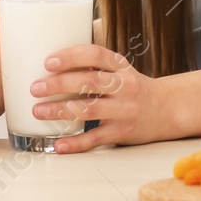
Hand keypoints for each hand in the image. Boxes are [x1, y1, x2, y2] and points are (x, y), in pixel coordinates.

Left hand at [29, 44, 172, 152]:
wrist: (166, 109)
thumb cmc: (132, 87)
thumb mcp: (120, 69)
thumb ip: (93, 65)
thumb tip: (50, 62)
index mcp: (121, 66)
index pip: (96, 55)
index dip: (71, 56)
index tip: (48, 61)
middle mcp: (124, 86)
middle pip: (89, 83)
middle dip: (59, 85)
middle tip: (35, 88)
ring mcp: (124, 111)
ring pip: (89, 110)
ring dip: (60, 111)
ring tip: (38, 111)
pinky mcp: (122, 132)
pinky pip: (96, 139)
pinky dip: (75, 143)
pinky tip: (58, 144)